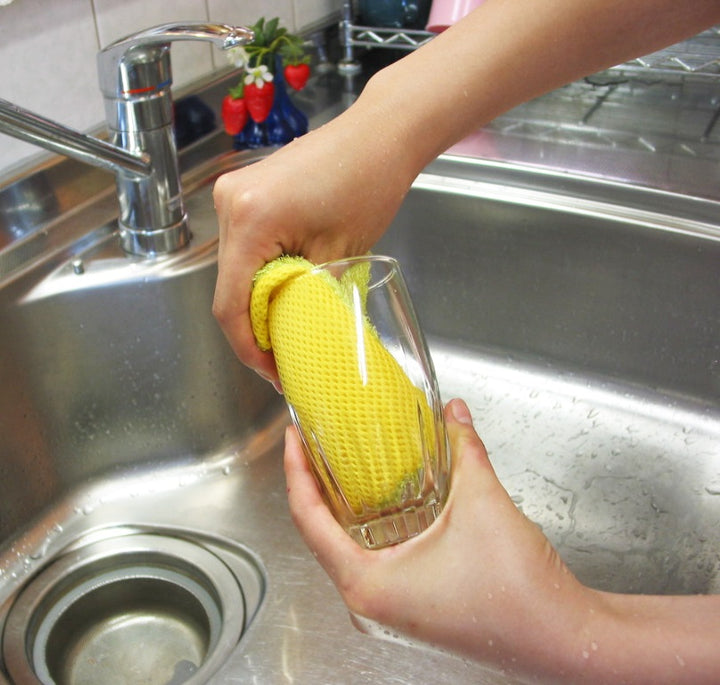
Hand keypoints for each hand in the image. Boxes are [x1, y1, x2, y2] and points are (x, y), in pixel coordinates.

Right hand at [212, 108, 418, 385]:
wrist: (378, 136)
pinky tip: (284, 292)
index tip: (271, 371)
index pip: (230, 304)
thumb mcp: (338, 254)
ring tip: (288, 328)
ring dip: (258, 301)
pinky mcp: (247, 191)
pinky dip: (261, 273)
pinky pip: (245, 246)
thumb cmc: (368, 185)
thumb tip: (291, 334)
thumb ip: (305, 298)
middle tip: (284, 356)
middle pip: (228, 287)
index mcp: (249, 220)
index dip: (248, 347)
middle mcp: (229, 204)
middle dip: (255, 327)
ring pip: (236, 268)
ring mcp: (234, 193)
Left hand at [284, 398, 719, 682]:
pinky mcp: (414, 607)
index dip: (296, 473)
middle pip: (323, 535)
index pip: (309, 521)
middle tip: (317, 444)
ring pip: (349, 548)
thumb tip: (454, 413)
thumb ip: (464, 450)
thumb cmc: (520, 594)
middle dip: (318, 486)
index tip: (292, 439)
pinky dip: (372, 526)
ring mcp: (392, 610)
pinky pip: (376, 560)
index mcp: (369, 585)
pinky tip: (387, 499)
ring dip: (345, 506)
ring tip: (345, 463)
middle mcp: (372, 603)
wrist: (566, 640)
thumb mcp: (483, 504)